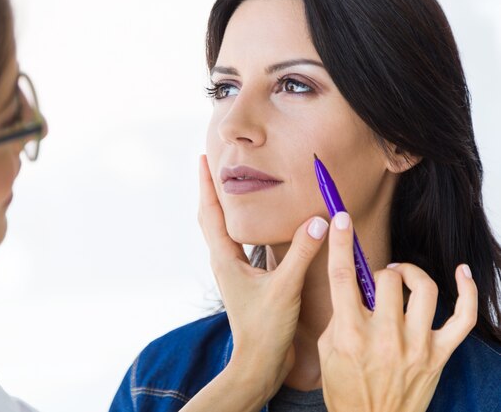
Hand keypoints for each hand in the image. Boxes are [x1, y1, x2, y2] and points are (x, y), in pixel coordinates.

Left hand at [197, 155, 327, 398]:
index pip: (211, 212)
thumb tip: (318, 220)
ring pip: (219, 231)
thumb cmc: (266, 328)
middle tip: (211, 166)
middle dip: (209, 190)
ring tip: (227, 188)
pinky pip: (234, 244)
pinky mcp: (243, 280)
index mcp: (225, 259)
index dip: (207, 184)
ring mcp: (231, 271)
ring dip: (220, 207)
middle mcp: (223, 262)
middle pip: (209, 218)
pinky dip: (236, 226)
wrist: (259, 362)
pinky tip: (249, 226)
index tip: (203, 159)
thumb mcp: (286, 287)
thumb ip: (302, 253)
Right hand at [318, 212, 477, 411]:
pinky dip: (467, 291)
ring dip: (411, 273)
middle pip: (388, 279)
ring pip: (424, 289)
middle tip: (378, 280)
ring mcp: (416, 345)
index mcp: (350, 334)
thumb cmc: (346, 389)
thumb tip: (353, 285)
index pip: (343, 277)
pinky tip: (461, 272)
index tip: (340, 219)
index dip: (340, 243)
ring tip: (402, 277)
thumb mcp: (327, 351)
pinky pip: (464, 317)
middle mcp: (385, 337)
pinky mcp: (439, 354)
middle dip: (381, 272)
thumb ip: (338, 315)